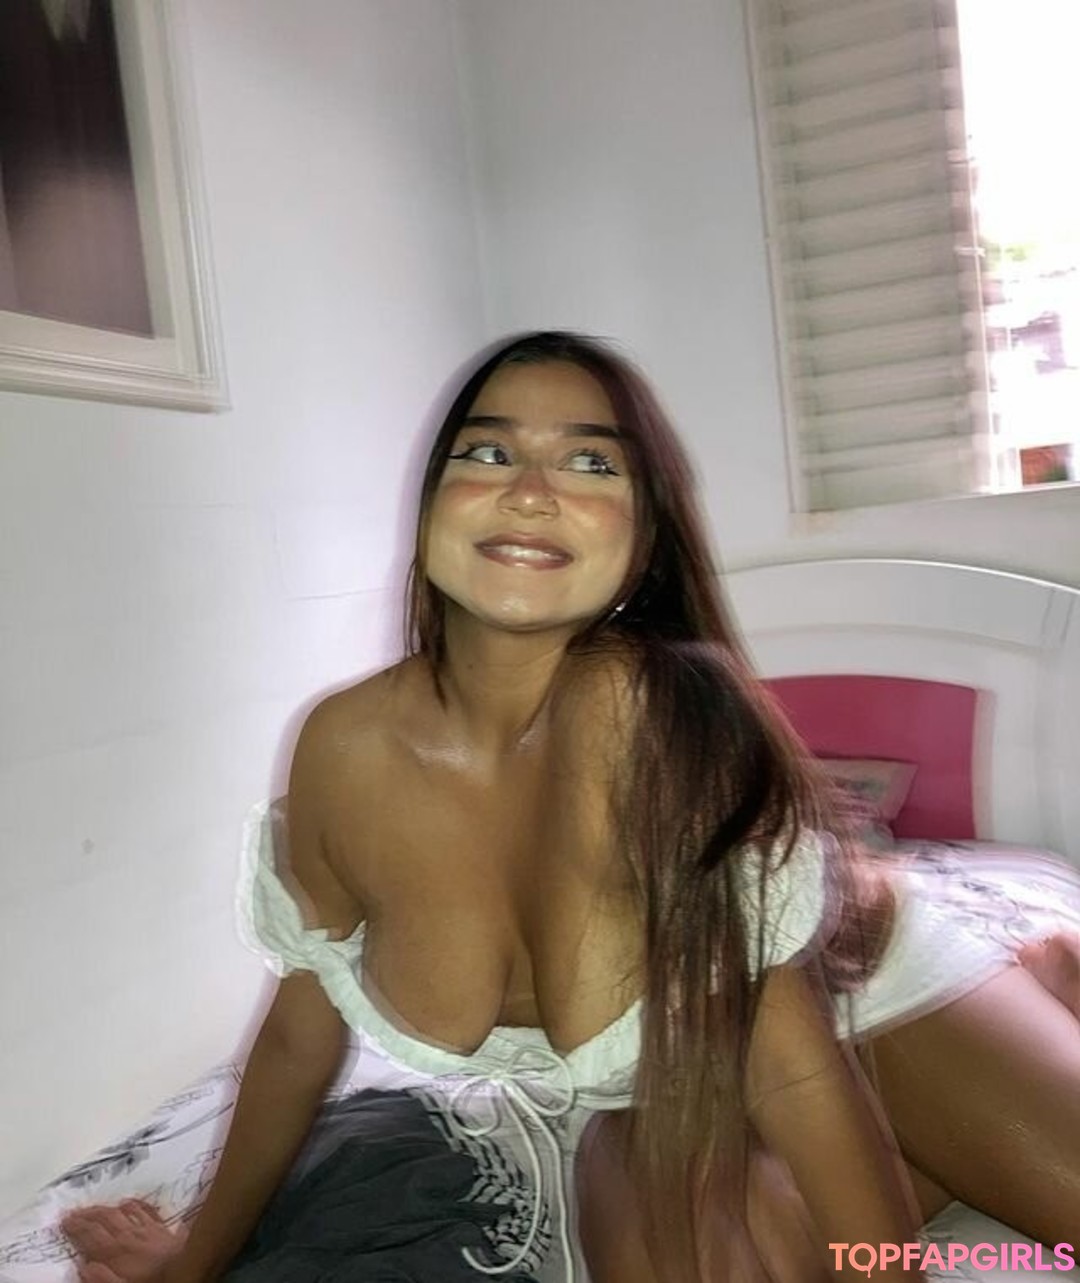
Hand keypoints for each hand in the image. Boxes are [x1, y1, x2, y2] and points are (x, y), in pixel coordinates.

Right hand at [61, 1200, 187, 1282]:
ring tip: (95, 1206)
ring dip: (106, 1208)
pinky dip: (134, 1205)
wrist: (187, 1270)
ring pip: (122, 1211)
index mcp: (116, 1251)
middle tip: (73, 1212)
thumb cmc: (152, 1282)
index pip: (91, 1235)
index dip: (76, 1227)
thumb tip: (83, 1266)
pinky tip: (128, 1202)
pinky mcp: (163, 1229)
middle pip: (104, 1218)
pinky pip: (146, 1211)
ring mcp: (147, 1229)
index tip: (64, 1221)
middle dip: (87, 1214)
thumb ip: (101, 1278)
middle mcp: (129, 1235)